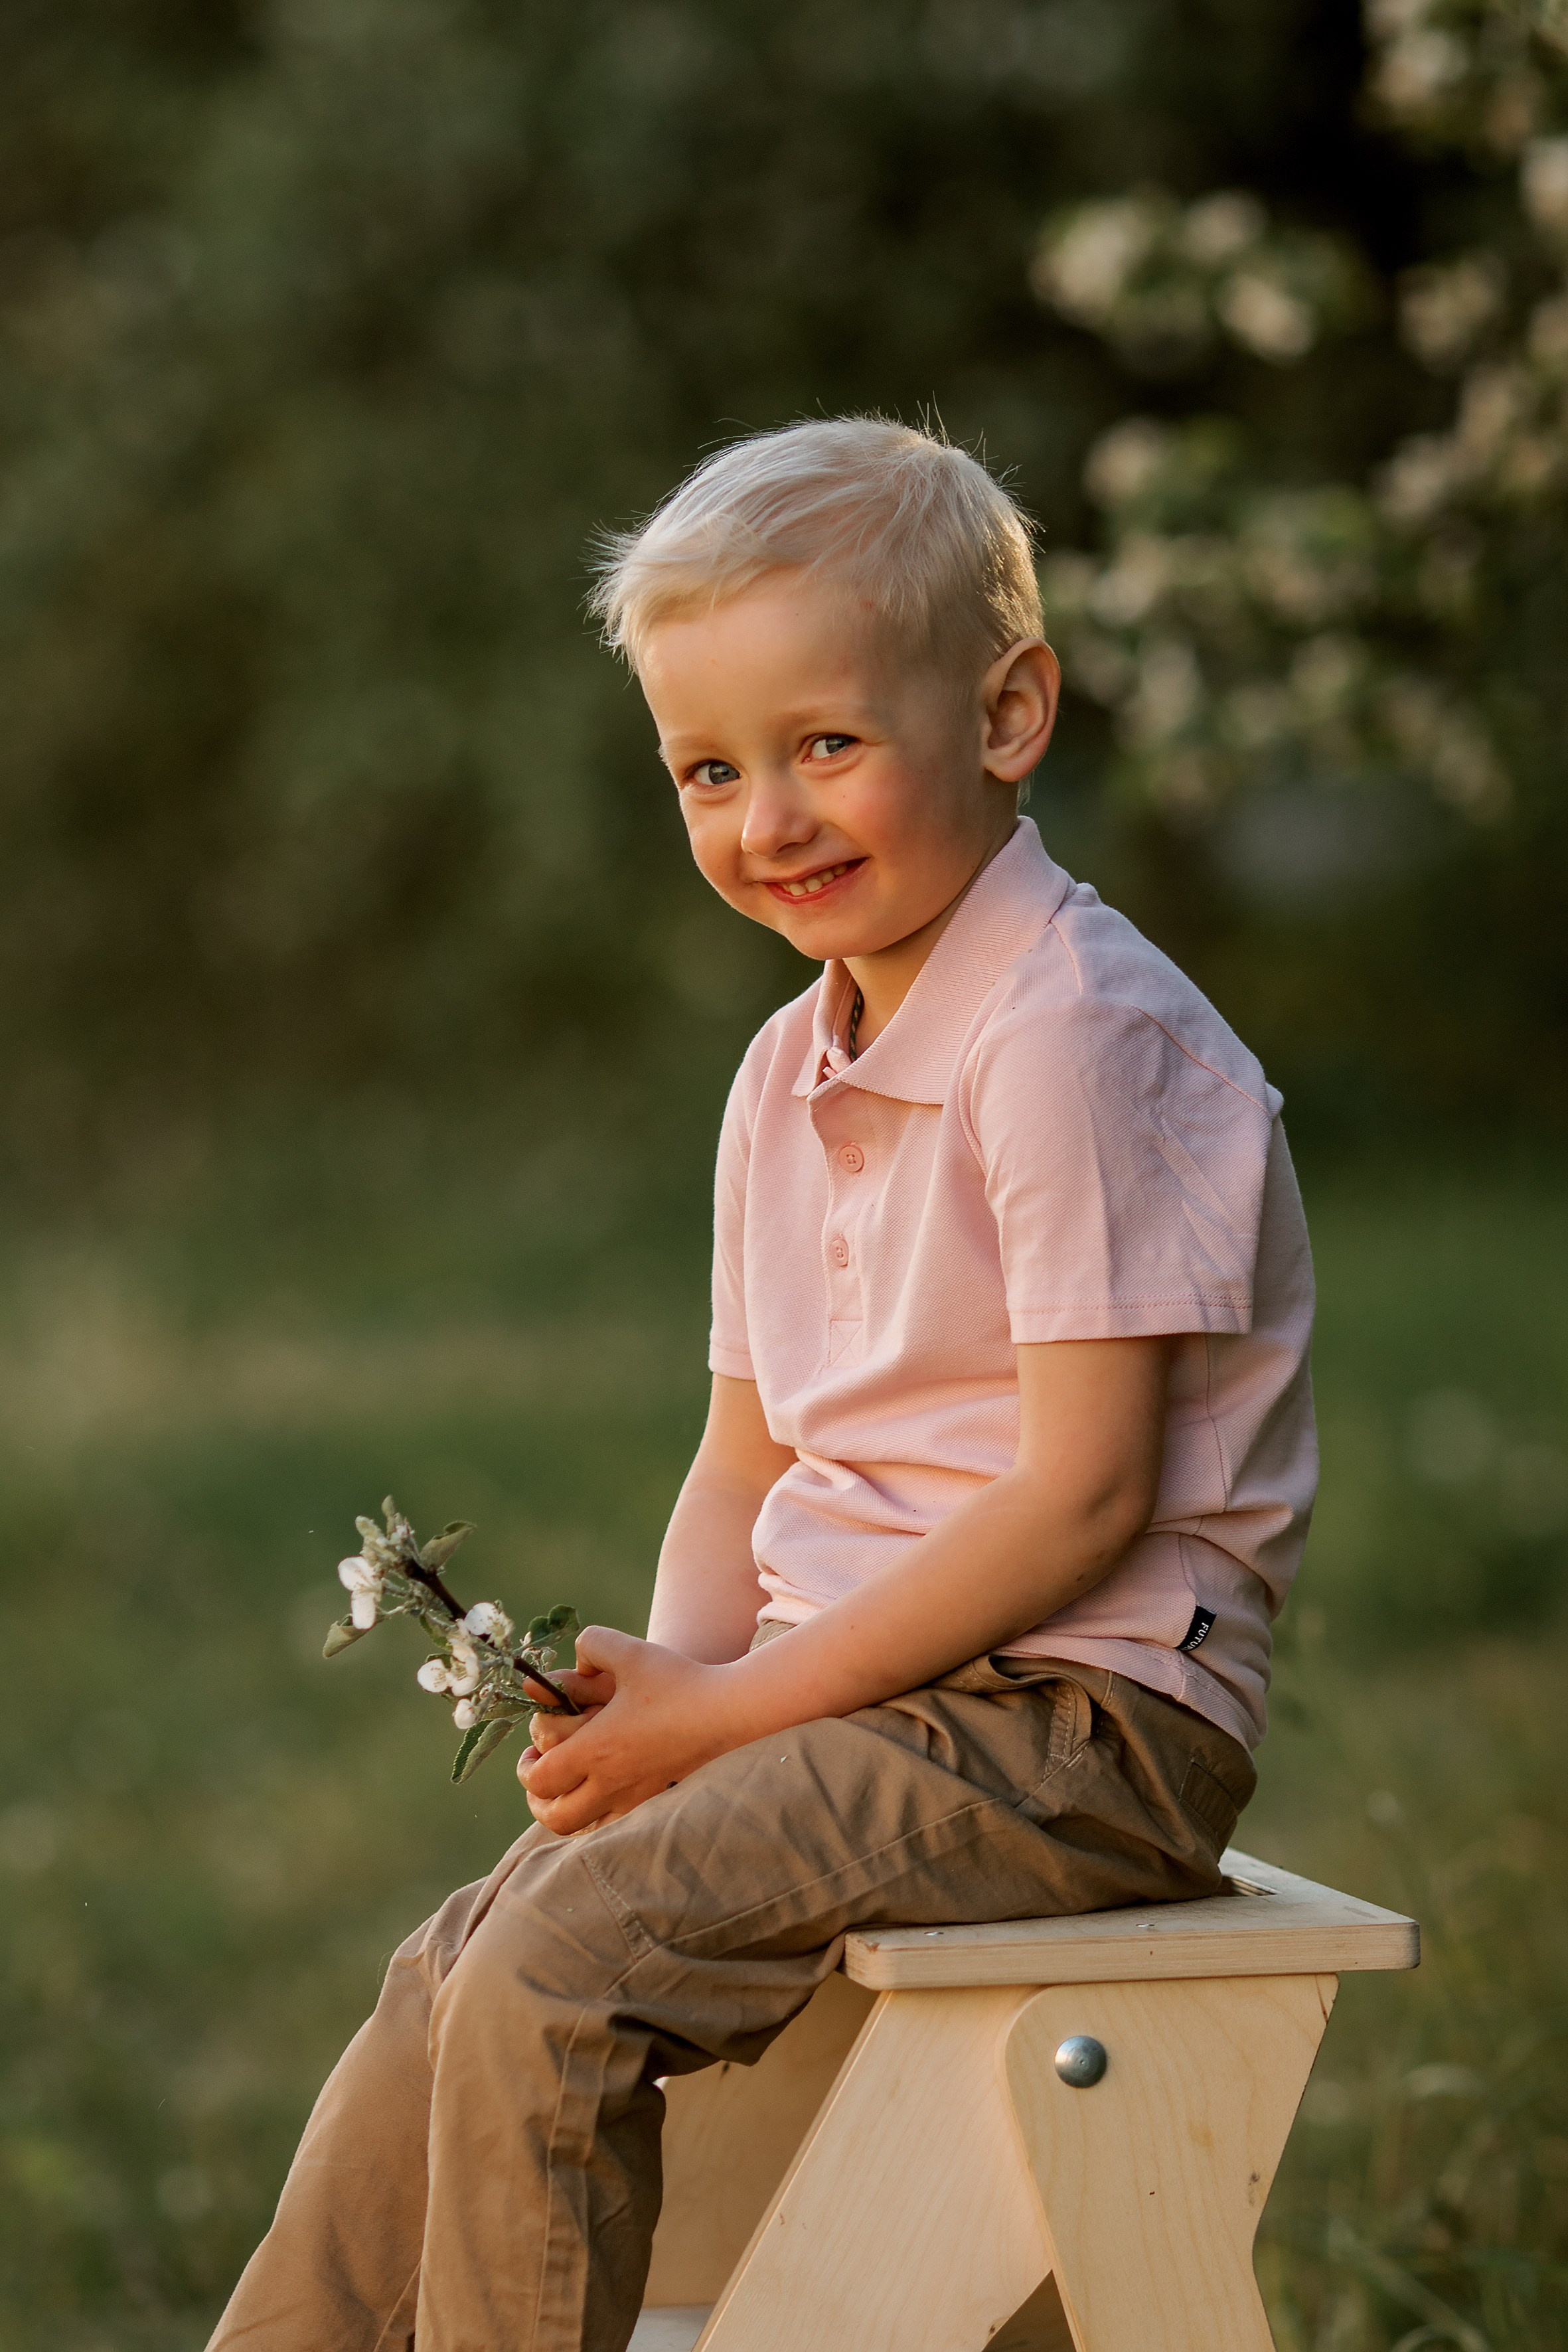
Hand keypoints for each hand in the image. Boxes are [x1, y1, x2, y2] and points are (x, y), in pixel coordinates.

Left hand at [517, 1627, 729, 1832]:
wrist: (726, 1712)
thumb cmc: (677, 1680)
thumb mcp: (629, 1651)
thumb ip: (592, 1644)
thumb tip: (575, 1662)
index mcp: (596, 1748)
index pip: (540, 1779)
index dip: (525, 1766)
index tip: (532, 1747)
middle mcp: (610, 1782)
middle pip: (554, 1816)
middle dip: (536, 1799)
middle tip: (542, 1772)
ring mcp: (633, 1798)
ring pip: (582, 1830)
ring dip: (562, 1813)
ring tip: (565, 1788)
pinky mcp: (654, 1801)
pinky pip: (611, 1828)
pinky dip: (594, 1818)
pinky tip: (600, 1792)